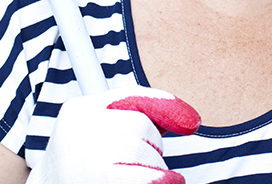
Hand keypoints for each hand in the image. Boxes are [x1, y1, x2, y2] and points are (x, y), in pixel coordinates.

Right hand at [27, 86, 200, 183]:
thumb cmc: (80, 167)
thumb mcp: (97, 135)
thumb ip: (129, 120)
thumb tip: (180, 118)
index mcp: (80, 110)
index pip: (131, 96)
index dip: (166, 105)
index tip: (192, 121)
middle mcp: (79, 127)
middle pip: (141, 124)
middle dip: (153, 145)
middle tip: (145, 162)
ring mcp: (86, 154)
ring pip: (144, 150)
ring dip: (155, 167)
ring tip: (141, 176)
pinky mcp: (99, 177)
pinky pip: (147, 175)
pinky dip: (160, 180)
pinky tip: (164, 183)